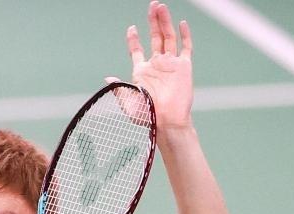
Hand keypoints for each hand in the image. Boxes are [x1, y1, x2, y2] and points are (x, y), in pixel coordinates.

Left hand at [107, 2, 193, 130]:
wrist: (166, 122)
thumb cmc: (146, 116)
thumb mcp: (127, 101)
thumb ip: (118, 87)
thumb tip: (107, 78)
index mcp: (142, 71)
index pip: (137, 50)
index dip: (134, 39)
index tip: (131, 28)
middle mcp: (157, 65)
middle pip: (155, 37)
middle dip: (153, 21)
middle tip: (152, 5)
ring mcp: (171, 65)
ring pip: (168, 37)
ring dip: (165, 22)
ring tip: (161, 7)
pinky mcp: (184, 67)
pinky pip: (185, 48)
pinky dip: (184, 35)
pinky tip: (181, 23)